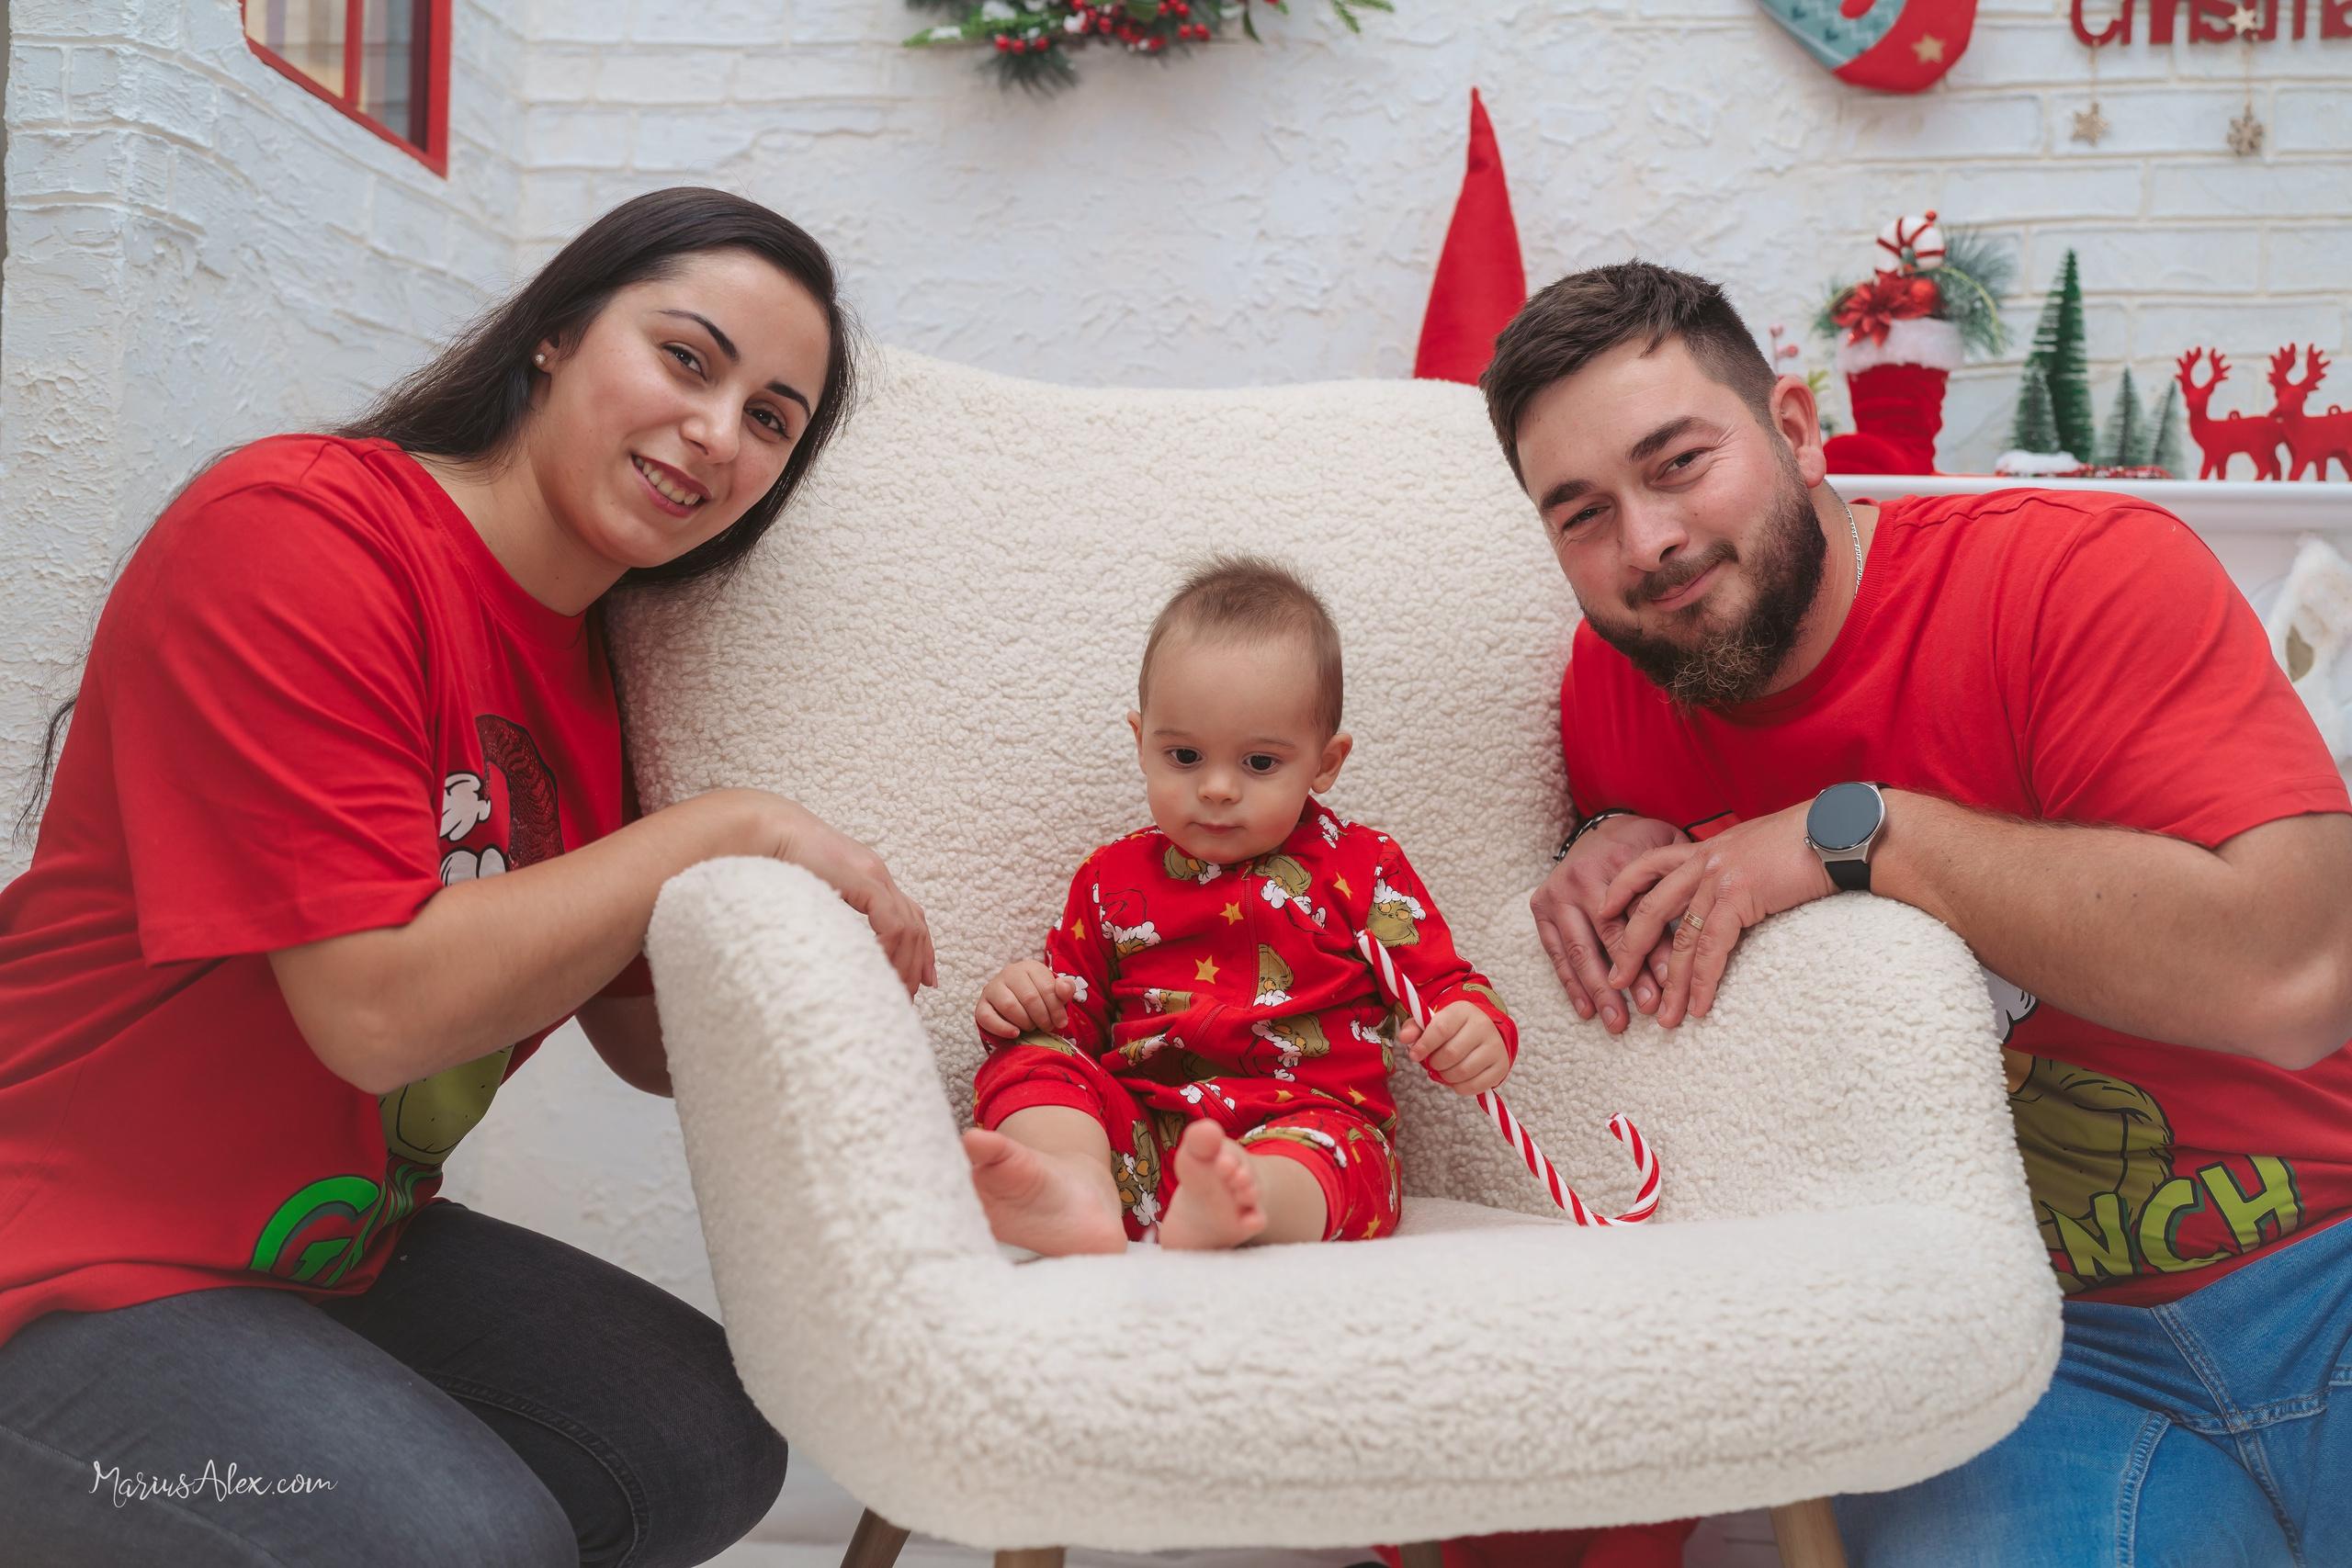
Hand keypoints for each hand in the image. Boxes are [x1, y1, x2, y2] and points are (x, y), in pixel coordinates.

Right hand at [730, 792, 938, 995]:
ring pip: (909, 926)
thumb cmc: (774, 857)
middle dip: (917, 963)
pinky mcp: (862, 878)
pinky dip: (892, 947)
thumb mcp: (810, 889)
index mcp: (867, 874)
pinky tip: (879, 967)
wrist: (763, 827)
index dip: (920, 948)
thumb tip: (830, 943)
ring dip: (906, 963)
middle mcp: (876, 872)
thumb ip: (828, 908)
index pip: (908, 914)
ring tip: (895, 991)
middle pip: (916, 923)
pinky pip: (892, 921)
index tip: (922, 981)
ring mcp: (872, 873)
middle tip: (909, 996)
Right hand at [976, 959, 1074, 1038]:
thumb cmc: (1039, 997)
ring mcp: (993, 988)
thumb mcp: (1056, 992)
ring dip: (1025, 1022)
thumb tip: (1064, 988)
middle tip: (1047, 1027)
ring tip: (1032, 1027)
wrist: (1016, 1002)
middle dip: (1042, 1018)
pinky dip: (1003, 1028)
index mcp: (1030, 967)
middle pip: (1029, 998)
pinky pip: (987, 1017)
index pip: (1046, 988)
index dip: (1056, 1009)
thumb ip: (1065, 989)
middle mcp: (1009, 973)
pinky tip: (1015, 1033)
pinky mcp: (982, 1004)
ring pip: (1009, 1006)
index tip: (1061, 1023)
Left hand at [1398, 1001, 1510, 1096]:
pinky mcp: (1501, 1066)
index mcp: (1463, 1011)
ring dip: (1446, 1076)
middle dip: (1436, 1063)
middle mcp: (1483, 1026)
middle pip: (1451, 1053)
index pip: (1441, 1029)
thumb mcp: (1433, 1022)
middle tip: (1434, 1062)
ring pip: (1463, 1071)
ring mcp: (1495, 1046)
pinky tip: (1457, 1079)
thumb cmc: (1453, 1029)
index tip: (1414, 1055)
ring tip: (1445, 1070)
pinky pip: (1475, 1086)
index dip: (1424, 1045)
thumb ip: (1416, 1028)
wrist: (1484, 1033)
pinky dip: (1460, 1087)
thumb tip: (1404, 1038)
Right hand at [1530, 813, 1686, 1031]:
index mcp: (1618, 860)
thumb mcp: (1667, 851)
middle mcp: (1582, 876)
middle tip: (1648, 1008)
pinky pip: (1556, 952)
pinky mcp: (1541, 907)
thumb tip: (1696, 943)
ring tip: (1617, 1021)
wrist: (1601, 825)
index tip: (1672, 983)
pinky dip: (1571, 984)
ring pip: (1579, 949)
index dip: (1656, 950)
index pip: (1639, 913)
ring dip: (1598, 989)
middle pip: (1608, 935)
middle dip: (1629, 977)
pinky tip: (1587, 1010)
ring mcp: (1557, 892)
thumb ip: (1678, 887)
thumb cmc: (1641, 844)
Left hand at [1598, 800, 1834, 1026]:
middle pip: (1651, 908)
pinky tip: (1700, 1006)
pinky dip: (1704, 982)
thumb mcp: (1758, 850)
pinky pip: (1713, 948)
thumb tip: (1734, 890)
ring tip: (1665, 1017)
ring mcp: (1719, 877)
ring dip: (1672, 984)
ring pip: (1682, 939)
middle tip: (1614, 981)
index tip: (1602, 911)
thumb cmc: (1809, 841)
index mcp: (1707, 847)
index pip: (1649, 865)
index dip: (1622, 888)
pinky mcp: (1739, 896)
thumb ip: (1735, 869)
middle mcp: (1705, 860)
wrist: (1838, 831)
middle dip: (1629, 948)